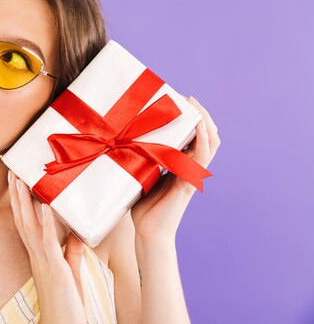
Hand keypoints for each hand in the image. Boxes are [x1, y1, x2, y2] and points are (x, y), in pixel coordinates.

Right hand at [8, 170, 87, 323]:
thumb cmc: (67, 302)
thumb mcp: (70, 271)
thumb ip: (71, 251)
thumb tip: (76, 233)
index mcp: (38, 255)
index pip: (25, 224)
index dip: (19, 204)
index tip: (16, 183)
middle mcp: (36, 256)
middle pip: (22, 220)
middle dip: (16, 196)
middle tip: (12, 173)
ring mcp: (43, 262)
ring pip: (30, 227)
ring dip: (25, 203)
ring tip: (21, 181)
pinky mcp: (55, 269)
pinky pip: (49, 242)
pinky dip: (48, 223)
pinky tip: (47, 207)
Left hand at [131, 95, 220, 242]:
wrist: (147, 233)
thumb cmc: (141, 207)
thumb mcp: (139, 174)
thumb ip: (140, 159)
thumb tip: (121, 138)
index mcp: (180, 165)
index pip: (195, 137)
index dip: (193, 118)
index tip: (180, 101)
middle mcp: (190, 168)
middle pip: (208, 136)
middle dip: (201, 114)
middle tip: (188, 98)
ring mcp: (191, 175)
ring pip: (210, 143)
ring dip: (205, 121)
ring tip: (194, 106)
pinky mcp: (188, 183)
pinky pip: (201, 158)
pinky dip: (202, 140)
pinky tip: (199, 127)